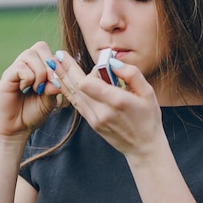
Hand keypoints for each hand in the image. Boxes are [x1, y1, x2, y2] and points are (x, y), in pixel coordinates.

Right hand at [0, 41, 60, 139]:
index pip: (48, 50)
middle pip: (39, 46)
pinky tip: (25, 89)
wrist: (16, 128)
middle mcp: (26, 65)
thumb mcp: (50, 99)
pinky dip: (28, 78)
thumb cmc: (33, 113)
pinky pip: (20, 67)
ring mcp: (15, 69)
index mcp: (37, 67)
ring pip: (30, 55)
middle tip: (49, 82)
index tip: (57, 81)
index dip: (56, 62)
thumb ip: (55, 86)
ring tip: (37, 89)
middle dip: (48, 64)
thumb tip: (61, 74)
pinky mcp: (7, 77)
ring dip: (39, 73)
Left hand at [48, 50, 164, 156]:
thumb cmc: (148, 118)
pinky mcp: (92, 123)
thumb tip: (112, 62)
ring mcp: (95, 119)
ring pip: (73, 95)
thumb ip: (131, 74)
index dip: (90, 71)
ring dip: (63, 79)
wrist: (143, 147)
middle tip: (58, 55)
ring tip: (54, 63)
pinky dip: (68, 91)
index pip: (88, 83)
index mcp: (116, 101)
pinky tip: (60, 81)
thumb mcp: (148, 93)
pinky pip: (77, 104)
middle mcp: (102, 111)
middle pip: (76, 87)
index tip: (95, 64)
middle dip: (66, 70)